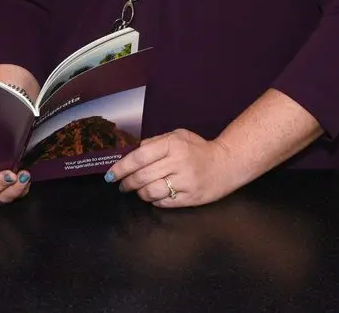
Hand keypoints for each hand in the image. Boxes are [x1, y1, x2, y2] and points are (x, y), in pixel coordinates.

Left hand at [106, 129, 238, 208]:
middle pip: (142, 176)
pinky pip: (164, 203)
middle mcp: (178, 162)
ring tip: (138, 191)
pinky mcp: (190, 198)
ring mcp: (185, 182)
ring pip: (150, 192)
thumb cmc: (199, 149)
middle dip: (126, 183)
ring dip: (139, 193)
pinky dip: (154, 200)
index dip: (121, 167)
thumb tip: (133, 152)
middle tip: (121, 185)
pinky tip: (154, 195)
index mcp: (172, 144)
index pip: (139, 157)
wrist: (228, 163)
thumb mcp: (178, 136)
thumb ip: (154, 142)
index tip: (110, 175)